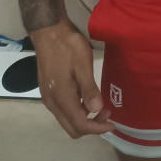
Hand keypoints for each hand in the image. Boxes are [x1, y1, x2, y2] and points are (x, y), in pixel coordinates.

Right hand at [30, 17, 116, 138]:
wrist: (48, 32)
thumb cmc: (68, 47)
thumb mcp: (83, 65)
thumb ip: (89, 89)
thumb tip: (97, 109)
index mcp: (62, 98)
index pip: (80, 125)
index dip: (97, 128)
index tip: (112, 123)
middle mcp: (52, 103)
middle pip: (72, 128)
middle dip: (91, 126)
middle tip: (106, 111)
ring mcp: (48, 98)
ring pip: (66, 120)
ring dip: (83, 119)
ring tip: (98, 104)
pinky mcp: (47, 92)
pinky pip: (62, 111)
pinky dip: (76, 111)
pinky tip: (85, 98)